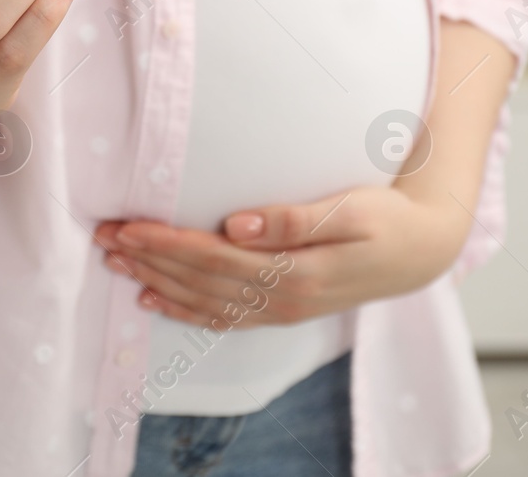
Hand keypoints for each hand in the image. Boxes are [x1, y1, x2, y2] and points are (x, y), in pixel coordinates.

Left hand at [93, 185, 470, 327]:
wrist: (423, 249)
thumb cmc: (388, 219)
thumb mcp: (351, 209)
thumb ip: (293, 219)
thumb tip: (237, 223)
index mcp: (295, 272)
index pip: (213, 258)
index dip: (166, 244)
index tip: (128, 227)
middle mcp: (282, 299)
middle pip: (200, 282)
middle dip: (149, 261)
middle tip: (104, 240)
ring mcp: (282, 310)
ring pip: (204, 301)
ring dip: (157, 283)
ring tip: (116, 264)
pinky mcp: (284, 309)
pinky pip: (223, 318)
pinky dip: (185, 311)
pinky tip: (154, 302)